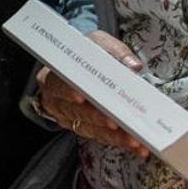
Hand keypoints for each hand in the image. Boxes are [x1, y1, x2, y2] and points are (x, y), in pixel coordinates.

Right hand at [35, 30, 147, 156]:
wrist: (79, 68)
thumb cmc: (85, 56)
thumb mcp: (96, 43)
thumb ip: (114, 51)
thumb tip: (133, 65)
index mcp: (53, 77)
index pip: (57, 85)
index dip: (68, 91)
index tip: (81, 98)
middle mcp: (56, 100)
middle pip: (76, 111)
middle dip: (98, 118)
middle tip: (117, 123)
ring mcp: (68, 116)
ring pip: (88, 128)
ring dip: (112, 136)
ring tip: (134, 140)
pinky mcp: (81, 128)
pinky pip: (98, 136)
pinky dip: (117, 141)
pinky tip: (134, 144)